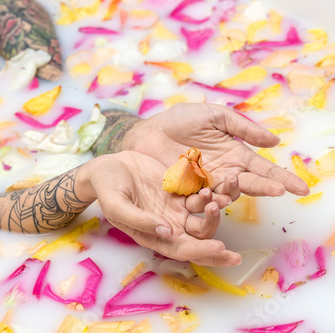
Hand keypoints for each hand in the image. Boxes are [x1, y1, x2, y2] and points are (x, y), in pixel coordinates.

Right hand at [77, 151, 240, 266]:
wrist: (107, 167)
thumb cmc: (107, 189)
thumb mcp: (117, 206)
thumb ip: (140, 220)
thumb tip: (167, 232)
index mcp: (154, 235)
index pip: (182, 249)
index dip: (202, 252)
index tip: (220, 249)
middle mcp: (169, 225)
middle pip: (200, 240)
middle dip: (218, 248)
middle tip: (234, 249)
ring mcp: (176, 207)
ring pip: (204, 216)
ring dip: (216, 211)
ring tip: (221, 197)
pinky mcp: (180, 190)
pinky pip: (201, 194)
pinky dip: (212, 192)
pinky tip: (220, 184)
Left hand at [122, 103, 308, 196]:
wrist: (148, 131)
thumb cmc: (180, 120)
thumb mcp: (214, 116)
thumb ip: (242, 128)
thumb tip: (275, 141)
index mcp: (234, 155)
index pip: (263, 169)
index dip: (282, 178)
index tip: (301, 188)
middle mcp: (224, 174)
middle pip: (250, 185)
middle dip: (265, 188)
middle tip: (278, 190)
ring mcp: (206, 185)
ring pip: (226, 196)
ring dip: (233, 193)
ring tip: (233, 186)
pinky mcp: (186, 194)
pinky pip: (201, 202)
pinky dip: (207, 201)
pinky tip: (209, 196)